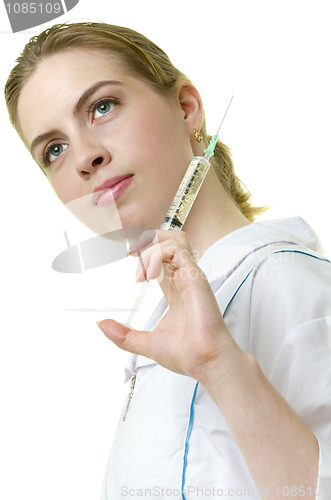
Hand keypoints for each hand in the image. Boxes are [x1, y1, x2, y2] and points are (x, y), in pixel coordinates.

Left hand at [97, 230, 238, 382]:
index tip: (126, 258)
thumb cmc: (185, 353)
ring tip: (139, 263)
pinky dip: (156, 255)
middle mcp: (183, 279)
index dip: (143, 253)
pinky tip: (147, 275)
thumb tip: (101, 325)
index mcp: (174, 289)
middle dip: (147, 240)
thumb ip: (123, 334)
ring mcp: (190, 276)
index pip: (160, 258)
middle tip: (130, 254)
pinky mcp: (194, 277)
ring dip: (152, 245)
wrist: (206, 362)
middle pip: (169, 241)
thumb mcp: (145, 343)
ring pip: (175, 239)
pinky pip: (175, 250)